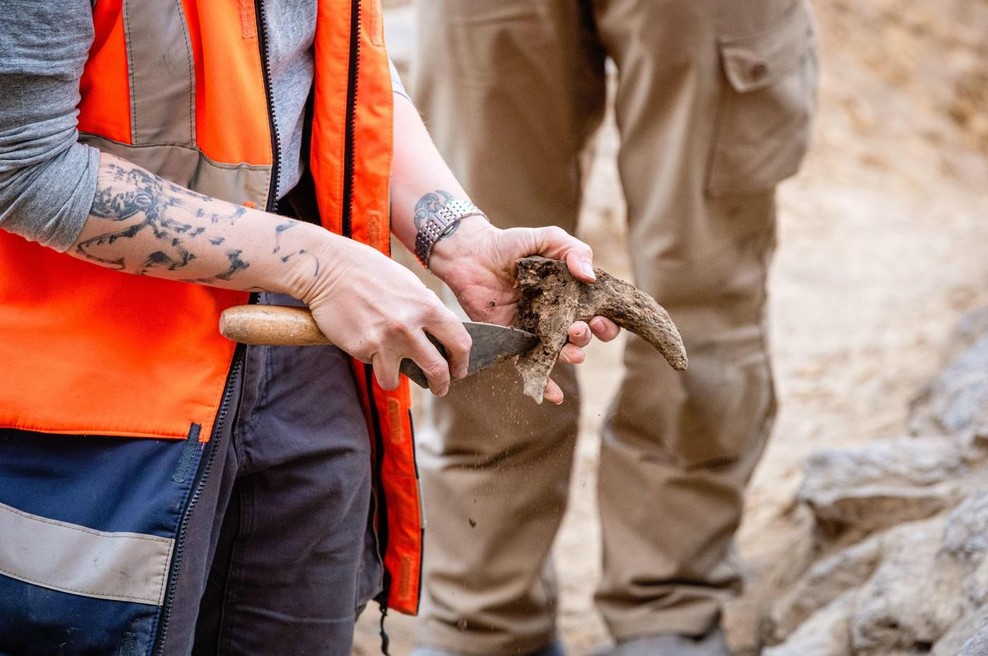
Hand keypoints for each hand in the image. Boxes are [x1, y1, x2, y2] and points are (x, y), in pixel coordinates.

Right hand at [299, 234, 471, 395]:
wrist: (328, 268)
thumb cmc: (369, 271)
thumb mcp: (408, 284)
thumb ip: (426, 309)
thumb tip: (441, 334)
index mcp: (426, 305)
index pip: (459, 341)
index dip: (462, 361)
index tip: (458, 369)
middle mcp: (409, 326)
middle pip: (438, 369)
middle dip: (441, 384)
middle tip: (439, 388)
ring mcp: (385, 340)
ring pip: (399, 379)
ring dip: (396, 378)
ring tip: (391, 370)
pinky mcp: (362, 348)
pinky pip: (372, 365)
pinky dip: (371, 361)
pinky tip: (364, 342)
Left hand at [428, 217, 620, 402]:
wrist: (471, 254)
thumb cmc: (511, 244)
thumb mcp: (547, 238)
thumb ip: (573, 250)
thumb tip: (590, 277)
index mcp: (572, 293)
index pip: (600, 313)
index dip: (607, 322)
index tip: (601, 319)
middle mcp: (558, 315)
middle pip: (584, 336)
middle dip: (587, 338)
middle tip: (577, 329)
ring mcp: (537, 329)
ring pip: (561, 352)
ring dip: (571, 356)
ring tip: (570, 353)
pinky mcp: (515, 340)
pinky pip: (531, 365)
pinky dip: (544, 383)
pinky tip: (554, 396)